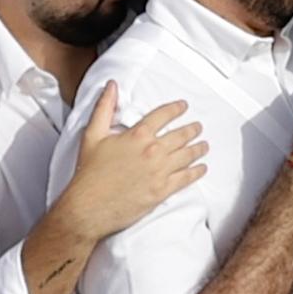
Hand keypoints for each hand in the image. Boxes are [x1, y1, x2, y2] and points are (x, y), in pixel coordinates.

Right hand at [56, 84, 210, 241]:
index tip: (183, 107)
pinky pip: (186, 178)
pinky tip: (201, 169)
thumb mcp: (93, 135)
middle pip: (181, 135)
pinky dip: (196, 172)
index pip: (163, 115)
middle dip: (192, 129)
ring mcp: (160, 171)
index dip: (176, 109)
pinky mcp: (162, 191)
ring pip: (187, 155)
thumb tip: (111, 86)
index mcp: (138, 135)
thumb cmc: (89, 174)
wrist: (89, 207)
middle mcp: (152, 151)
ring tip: (204, 145)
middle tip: (198, 127)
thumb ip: (104, 108)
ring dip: (198, 149)